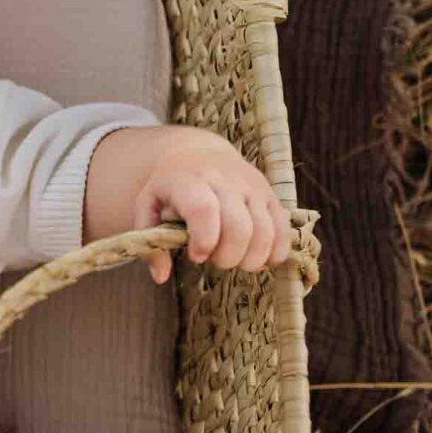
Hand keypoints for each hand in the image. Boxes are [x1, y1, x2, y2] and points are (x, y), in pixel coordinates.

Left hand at [130, 130, 293, 285]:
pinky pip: (283, 230)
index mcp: (189, 180)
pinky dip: (274, 253)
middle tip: (215, 260)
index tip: (196, 255)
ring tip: (235, 260)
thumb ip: (149, 243)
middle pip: (239, 228)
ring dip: (251, 259)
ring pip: (265, 232)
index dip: (204, 241)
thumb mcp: (148, 207)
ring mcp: (252, 186)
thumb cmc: (171, 189)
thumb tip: (160, 276)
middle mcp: (225, 179)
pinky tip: (257, 259)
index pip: (204, 210)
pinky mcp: (271, 195)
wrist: (201, 155)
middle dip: (227, 257)